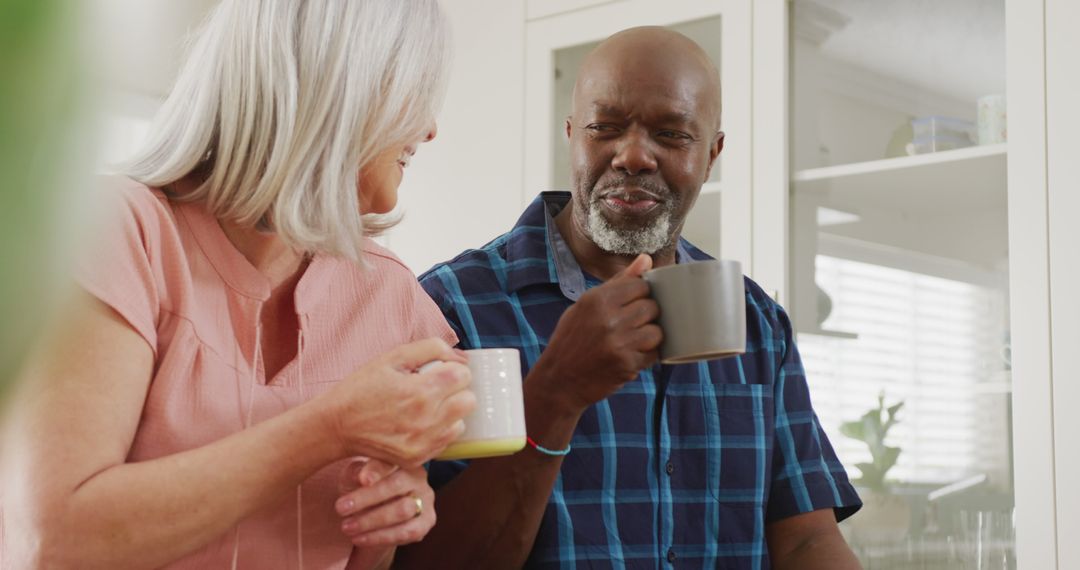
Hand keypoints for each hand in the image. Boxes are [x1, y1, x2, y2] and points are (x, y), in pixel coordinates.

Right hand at [320, 338, 476, 466]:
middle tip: (436, 389)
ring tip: (427, 407)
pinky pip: (445, 442)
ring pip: (461, 423)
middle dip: (457, 391)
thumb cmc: (362, 387)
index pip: (464, 376)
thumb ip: (431, 349)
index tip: (439, 372)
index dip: (453, 370)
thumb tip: (461, 357)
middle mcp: (427, 418)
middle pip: (469, 401)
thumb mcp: (393, 357)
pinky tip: (419, 423)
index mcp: (422, 390)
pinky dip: (438, 431)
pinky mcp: (418, 457)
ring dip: (450, 413)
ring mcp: (423, 442)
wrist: (336, 425)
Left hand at [336, 458, 436, 548]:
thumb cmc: (362, 488)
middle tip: (340, 508)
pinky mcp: (426, 522)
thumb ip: (357, 473)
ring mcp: (425, 499)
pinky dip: (381, 537)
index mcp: (399, 459)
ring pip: (403, 510)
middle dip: (367, 498)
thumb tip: (365, 477)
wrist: (373, 513)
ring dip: (372, 521)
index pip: (389, 461)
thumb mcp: (354, 477)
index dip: (376, 470)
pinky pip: (406, 532)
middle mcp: (417, 476)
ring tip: (347, 527)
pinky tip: (360, 538)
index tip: (361, 479)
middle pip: (396, 485)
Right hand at [532, 254, 661, 410]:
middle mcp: (608, 319)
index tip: (633, 303)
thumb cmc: (571, 340)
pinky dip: (647, 355)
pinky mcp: (627, 364)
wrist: (559, 381)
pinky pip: (653, 354)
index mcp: (597, 299)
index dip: (642, 294)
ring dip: (650, 336)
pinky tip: (631, 355)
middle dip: (647, 315)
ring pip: (657, 331)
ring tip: (634, 341)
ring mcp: (619, 343)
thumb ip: (618, 282)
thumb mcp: (586, 305)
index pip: (640, 285)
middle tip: (632, 325)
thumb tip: (646, 259)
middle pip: (652, 307)